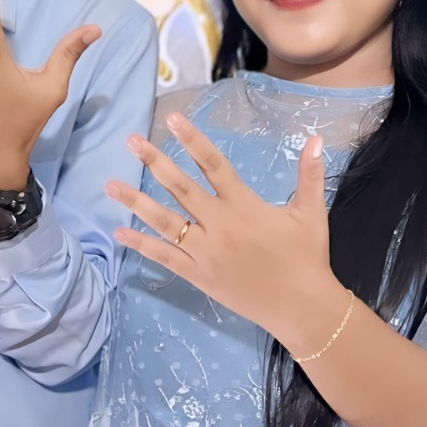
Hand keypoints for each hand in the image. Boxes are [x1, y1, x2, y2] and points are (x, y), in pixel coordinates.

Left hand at [108, 112, 336, 348]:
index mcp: (244, 205)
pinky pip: (165, 258)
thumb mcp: (311, 213)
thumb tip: (316, 137)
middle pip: (181, 188)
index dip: (193, 140)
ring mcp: (205, 252)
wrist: (301, 307)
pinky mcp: (198, 275)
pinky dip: (141, 246)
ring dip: (136, 202)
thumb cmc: (307, 257)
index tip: (172, 119)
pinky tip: (119, 234)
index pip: (214, 164)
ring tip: (110, 185)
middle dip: (154, 162)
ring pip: (165, 222)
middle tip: (130, 141)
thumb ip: (309, 174)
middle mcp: (220, 225)